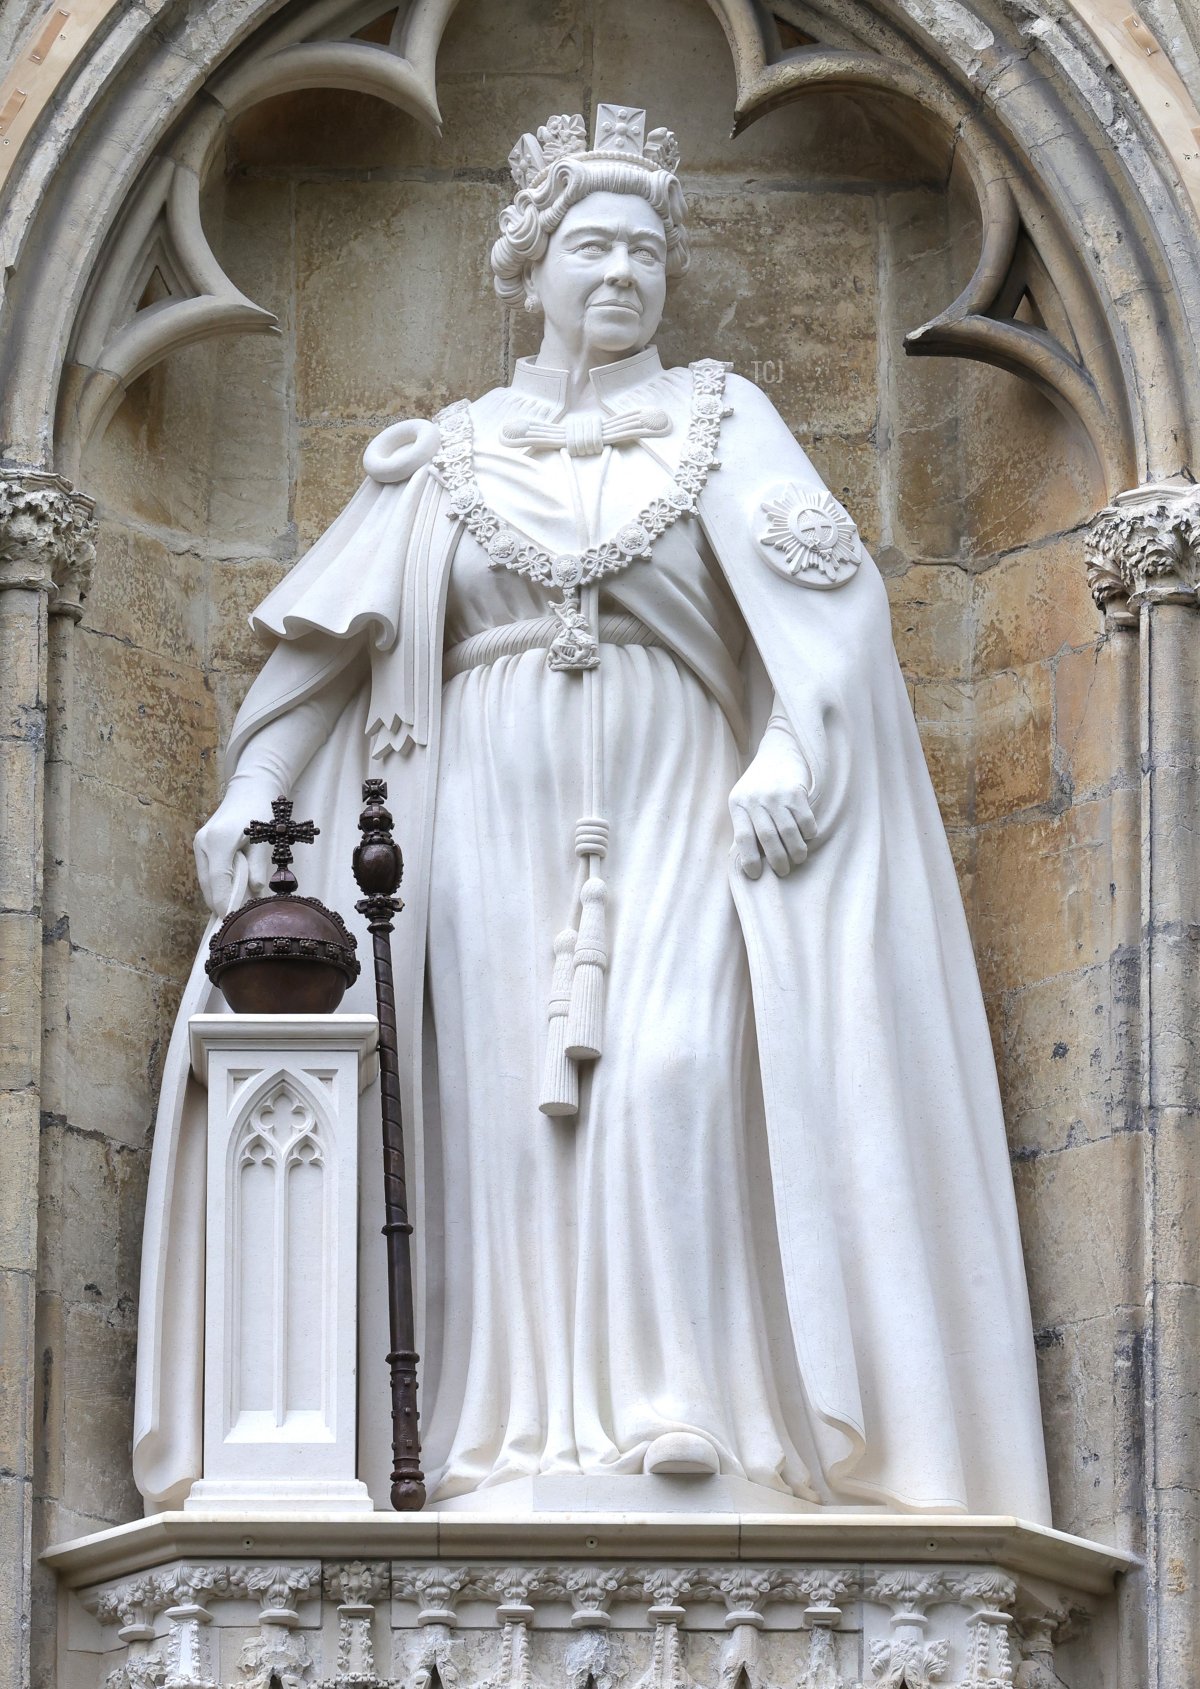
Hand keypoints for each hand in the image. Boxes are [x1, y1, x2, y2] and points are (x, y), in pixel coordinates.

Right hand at [193, 776, 274, 915]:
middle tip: (237, 919)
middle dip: (221, 903)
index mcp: (219, 841)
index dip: (225, 903)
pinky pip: (207, 872)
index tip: (232, 921)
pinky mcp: (201, 844)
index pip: (218, 882)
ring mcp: (199, 843)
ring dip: (218, 895)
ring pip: (205, 881)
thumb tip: (255, 894)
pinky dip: (217, 884)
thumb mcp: (265, 840)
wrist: (250, 789)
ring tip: (237, 907)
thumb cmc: (260, 812)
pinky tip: (232, 891)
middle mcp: (203, 843)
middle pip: (207, 885)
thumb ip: (258, 868)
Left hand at [729, 730, 816, 879]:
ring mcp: (776, 794)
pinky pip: (805, 820)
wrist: (778, 750)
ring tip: (798, 858)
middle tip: (784, 871)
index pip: (743, 837)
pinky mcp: (796, 791)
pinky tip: (807, 836)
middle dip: (778, 860)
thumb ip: (746, 823)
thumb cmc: (759, 784)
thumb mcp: (744, 800)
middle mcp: (756, 799)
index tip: (756, 875)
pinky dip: (808, 833)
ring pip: (789, 832)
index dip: (749, 859)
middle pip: (768, 838)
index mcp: (738, 803)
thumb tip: (751, 859)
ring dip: (796, 850)